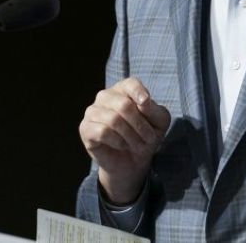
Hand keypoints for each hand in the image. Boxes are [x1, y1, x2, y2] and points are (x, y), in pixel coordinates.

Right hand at [79, 77, 170, 204]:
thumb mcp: (159, 122)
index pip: (130, 84)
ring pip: (114, 120)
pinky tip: (122, 145)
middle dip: (140, 125)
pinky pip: (103, 132)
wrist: (132, 162)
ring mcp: (92, 111)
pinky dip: (118, 142)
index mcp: (123, 89)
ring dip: (131, 136)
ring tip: (138, 145)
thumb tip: (143, 102)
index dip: (139, 93)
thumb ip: (154, 110)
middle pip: (124, 105)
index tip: (146, 103)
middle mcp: (105, 96)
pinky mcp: (85, 128)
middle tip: (149, 139)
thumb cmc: (145, 136)